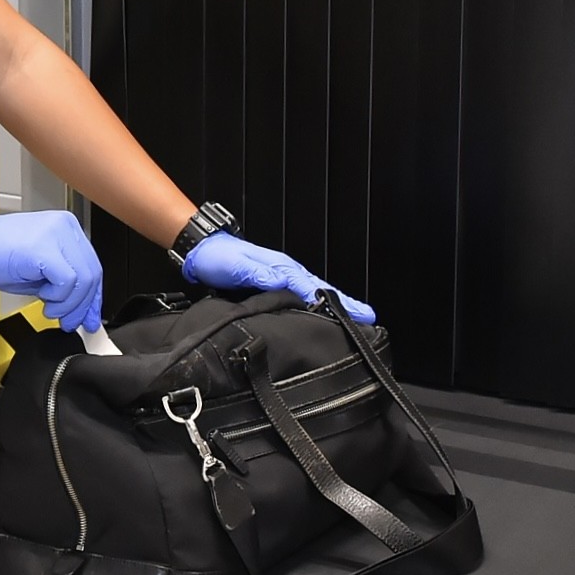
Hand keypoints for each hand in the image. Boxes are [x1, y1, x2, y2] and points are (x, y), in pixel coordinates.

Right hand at [0, 200, 103, 332]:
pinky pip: (67, 281)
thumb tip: (82, 308)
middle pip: (92, 273)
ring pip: (83, 279)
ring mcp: (55, 234)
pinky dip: (58, 297)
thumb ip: (63, 283)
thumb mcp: (38, 270)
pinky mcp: (43, 248)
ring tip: (50, 308)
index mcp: (65, 227)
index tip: (89, 317)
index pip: (92, 265)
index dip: (92, 297)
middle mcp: (64, 226)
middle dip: (82, 306)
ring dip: (68, 304)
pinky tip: (43, 299)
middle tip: (69, 321)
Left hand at [181, 232, 374, 322]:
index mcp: (281, 268)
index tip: (351, 317)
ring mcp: (283, 280)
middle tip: (370, 318)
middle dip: (346, 304)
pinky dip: (318, 308)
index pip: (310, 288)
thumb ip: (260, 275)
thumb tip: (284, 283)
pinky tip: (325, 320)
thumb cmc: (220, 259)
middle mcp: (287, 274)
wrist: (204, 252)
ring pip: (315, 294)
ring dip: (337, 307)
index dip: (330, 303)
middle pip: (322, 290)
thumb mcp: (238, 266)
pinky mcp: (275, 289)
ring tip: (358, 321)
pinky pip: (302, 300)